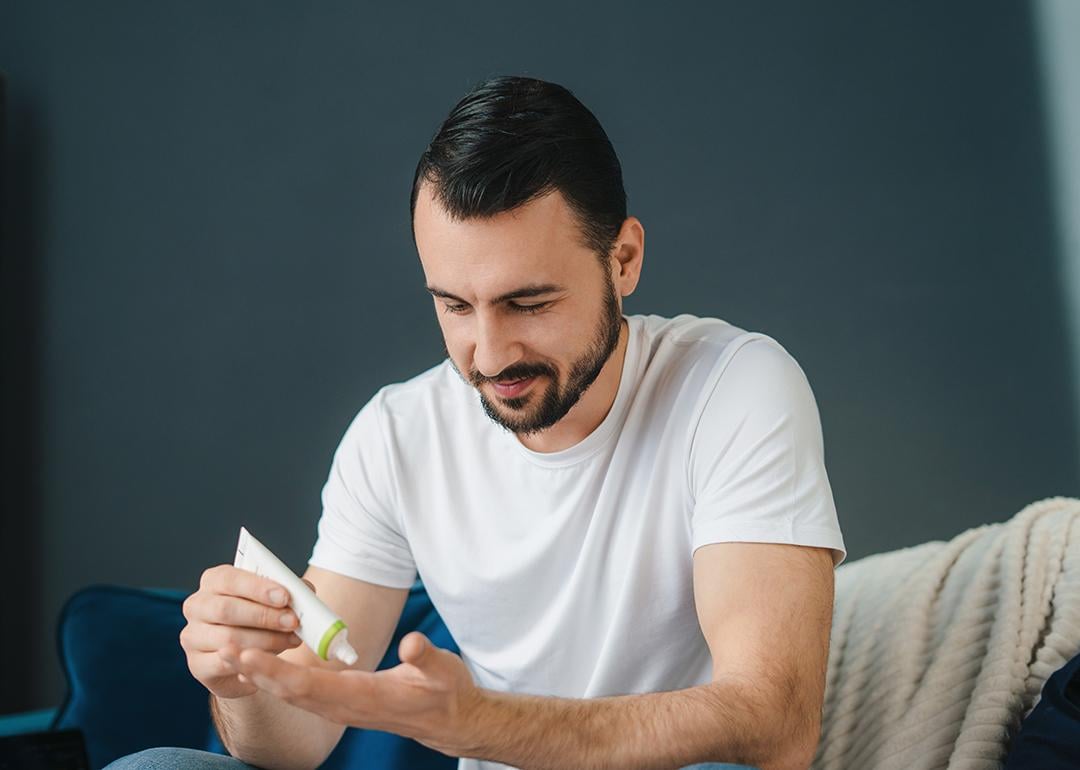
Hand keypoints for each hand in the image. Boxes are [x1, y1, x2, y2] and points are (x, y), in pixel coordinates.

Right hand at [180, 564, 303, 698]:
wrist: (246, 657)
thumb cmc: (260, 619)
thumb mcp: (274, 599)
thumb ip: (289, 590)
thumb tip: (305, 591)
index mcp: (214, 581)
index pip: (230, 579)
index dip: (258, 587)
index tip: (284, 596)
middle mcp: (197, 605)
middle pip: (226, 609)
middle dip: (264, 616)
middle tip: (293, 622)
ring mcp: (193, 635)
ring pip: (227, 639)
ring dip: (265, 641)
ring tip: (291, 640)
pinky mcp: (196, 664)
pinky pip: (223, 663)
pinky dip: (250, 661)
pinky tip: (270, 659)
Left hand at [221, 631, 482, 755]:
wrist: (448, 721)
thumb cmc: (445, 692)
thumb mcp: (442, 670)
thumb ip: (425, 657)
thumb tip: (411, 644)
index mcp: (364, 697)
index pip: (311, 685)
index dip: (277, 671)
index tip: (248, 656)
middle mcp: (346, 707)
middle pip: (292, 691)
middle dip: (257, 671)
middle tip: (225, 647)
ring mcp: (343, 708)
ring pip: (293, 694)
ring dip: (262, 675)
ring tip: (233, 652)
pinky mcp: (343, 704)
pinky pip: (303, 693)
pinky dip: (279, 679)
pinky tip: (263, 665)